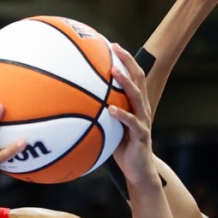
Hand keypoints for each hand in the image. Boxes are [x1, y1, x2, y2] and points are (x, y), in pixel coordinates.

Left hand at [108, 44, 158, 186]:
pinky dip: (121, 114)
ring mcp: (143, 121)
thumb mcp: (109, 128)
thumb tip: (75, 105)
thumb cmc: (122, 150)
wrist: (138, 172)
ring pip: (137, 96)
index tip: (113, 45)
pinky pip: (131, 122)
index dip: (126, 60)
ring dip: (125, 82)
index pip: (134, 77)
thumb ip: (99, 114)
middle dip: (128, 61)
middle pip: (139, 79)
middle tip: (116, 48)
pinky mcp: (141, 135)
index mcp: (135, 105)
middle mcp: (142, 109)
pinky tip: (110, 109)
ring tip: (114, 71)